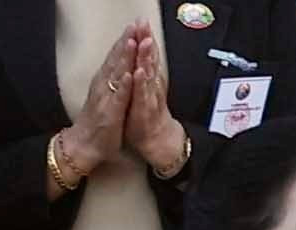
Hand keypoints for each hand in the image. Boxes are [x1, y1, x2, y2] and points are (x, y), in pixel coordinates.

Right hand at [61, 27, 135, 176]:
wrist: (84, 146)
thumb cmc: (98, 124)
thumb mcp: (107, 99)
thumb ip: (113, 84)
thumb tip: (121, 70)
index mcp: (105, 83)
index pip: (115, 57)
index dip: (124, 41)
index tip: (133, 26)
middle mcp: (103, 86)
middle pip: (116, 60)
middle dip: (126, 42)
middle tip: (134, 25)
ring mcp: (106, 99)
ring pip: (116, 74)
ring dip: (124, 58)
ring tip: (133, 41)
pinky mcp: (109, 114)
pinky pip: (118, 98)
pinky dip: (124, 86)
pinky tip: (129, 74)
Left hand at [124, 26, 186, 175]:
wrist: (156, 142)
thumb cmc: (146, 117)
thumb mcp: (144, 92)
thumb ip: (145, 74)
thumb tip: (143, 57)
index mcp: (146, 80)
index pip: (145, 55)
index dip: (143, 38)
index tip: (141, 22)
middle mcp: (149, 87)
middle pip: (148, 60)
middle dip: (146, 41)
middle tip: (145, 24)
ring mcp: (148, 98)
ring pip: (147, 74)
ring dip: (146, 58)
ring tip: (145, 41)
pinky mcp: (144, 111)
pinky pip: (142, 95)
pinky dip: (141, 83)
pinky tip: (139, 72)